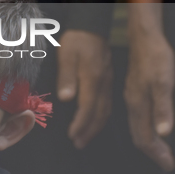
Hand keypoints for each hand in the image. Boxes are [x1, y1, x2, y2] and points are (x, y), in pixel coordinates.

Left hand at [57, 30, 112, 148]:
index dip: (80, 123)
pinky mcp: (108, 82)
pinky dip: (101, 118)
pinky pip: (108, 104)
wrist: (91, 29)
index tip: (72, 135)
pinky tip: (95, 123)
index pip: (88, 106)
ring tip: (84, 139)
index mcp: (93, 78)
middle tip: (78, 144)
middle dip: (88, 131)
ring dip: (95, 127)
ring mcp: (108, 83)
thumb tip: (66, 98)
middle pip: (99, 113)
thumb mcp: (66, 55)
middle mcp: (103, 84)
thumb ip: (66, 76)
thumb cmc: (76, 41)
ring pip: (106, 110)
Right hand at [124, 25, 174, 170]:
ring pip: (137, 128)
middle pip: (139, 136)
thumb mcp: (163, 82)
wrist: (144, 40)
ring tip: (160, 152)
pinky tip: (152, 128)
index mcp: (138, 106)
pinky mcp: (134, 93)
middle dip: (153, 153)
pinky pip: (137, 119)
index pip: (145, 138)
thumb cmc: (155, 59)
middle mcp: (132, 105)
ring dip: (149, 143)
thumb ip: (163, 108)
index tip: (168, 166)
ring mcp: (132, 99)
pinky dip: (146, 130)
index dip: (157, 154)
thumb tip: (164, 132)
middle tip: (166, 163)